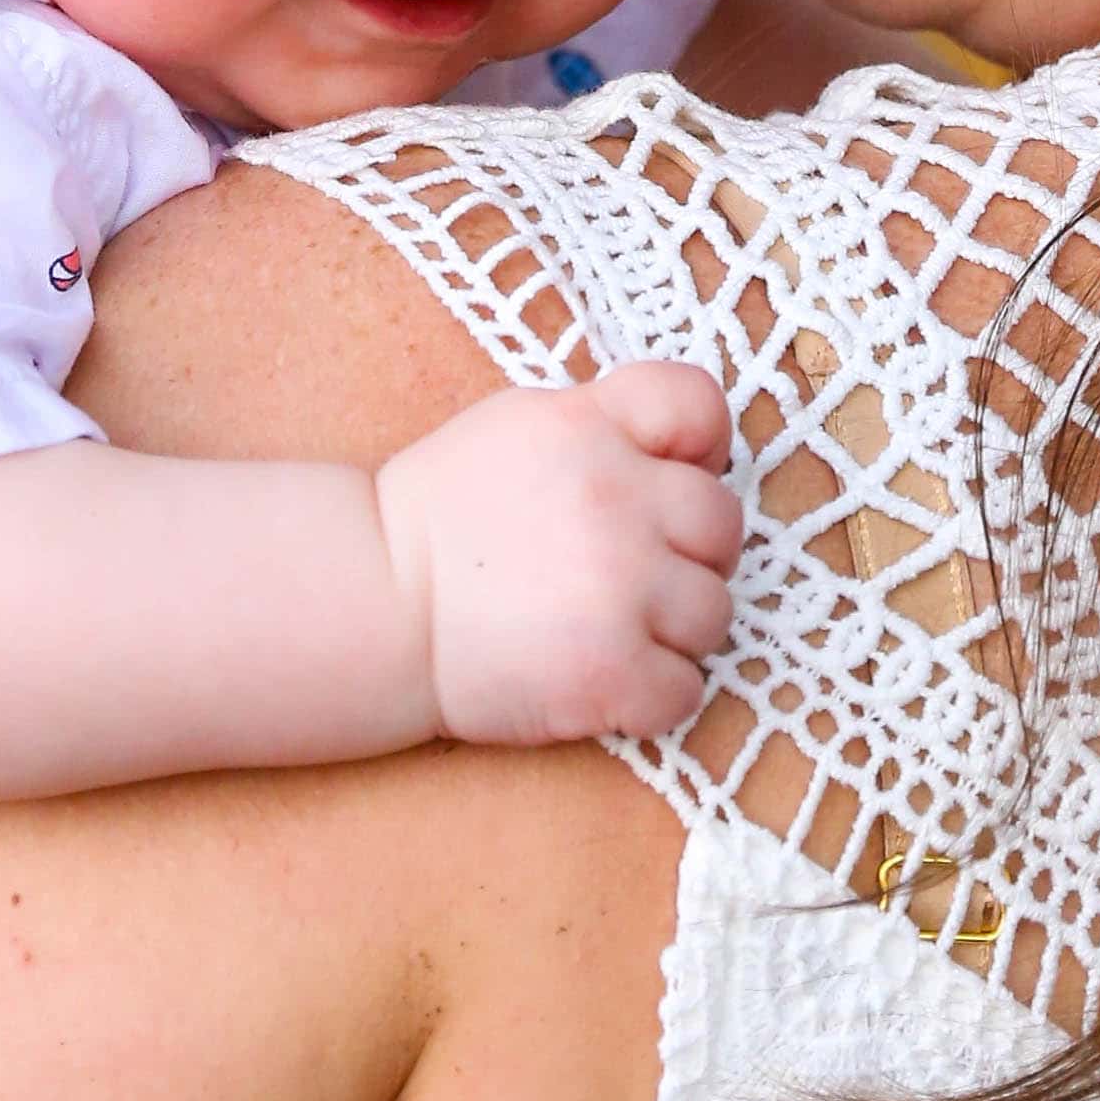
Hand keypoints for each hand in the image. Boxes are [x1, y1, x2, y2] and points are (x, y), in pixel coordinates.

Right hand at [374, 361, 741, 745]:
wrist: (377, 601)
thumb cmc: (444, 518)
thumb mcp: (521, 428)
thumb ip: (604, 426)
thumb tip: (683, 456)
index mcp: (591, 426)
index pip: (699, 405)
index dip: (703, 448)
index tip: (671, 480)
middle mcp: (617, 497)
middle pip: (722, 525)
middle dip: (688, 554)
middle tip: (631, 575)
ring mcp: (619, 587)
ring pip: (714, 613)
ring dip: (674, 630)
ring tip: (611, 630)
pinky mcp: (610, 671)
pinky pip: (685, 691)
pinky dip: (653, 695)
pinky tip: (605, 680)